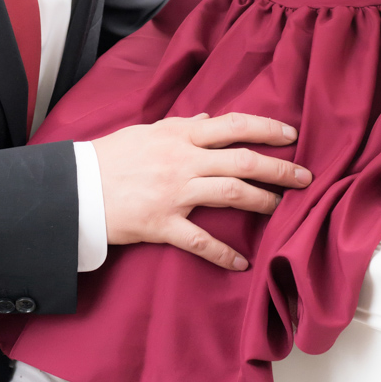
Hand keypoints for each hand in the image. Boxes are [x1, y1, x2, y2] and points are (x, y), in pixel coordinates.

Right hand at [93, 112, 308, 270]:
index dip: (266, 129)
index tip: (291, 136)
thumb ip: (181, 127)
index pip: (233, 126)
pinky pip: (200, 241)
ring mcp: (174, 193)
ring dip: (262, 201)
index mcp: (179, 135)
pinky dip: (224, 253)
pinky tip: (242, 261)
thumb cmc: (110, 157)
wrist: (75, 187)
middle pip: (242, 161)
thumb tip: (208, 120)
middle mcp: (182, 160)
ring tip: (281, 208)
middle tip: (305, 176)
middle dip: (278, 169)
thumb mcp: (146, 132)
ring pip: (230, 193)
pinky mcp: (162, 224)